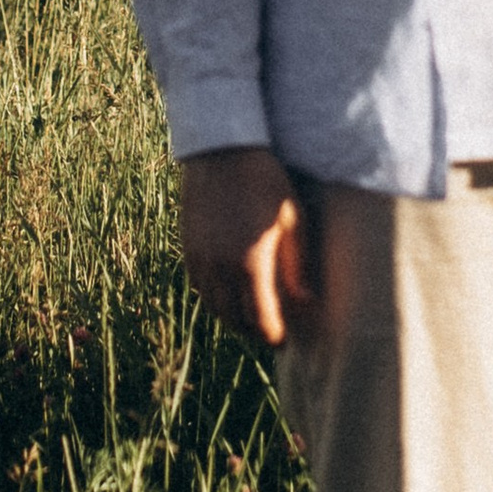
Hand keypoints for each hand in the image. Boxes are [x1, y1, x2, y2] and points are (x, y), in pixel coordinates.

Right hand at [179, 145, 312, 346]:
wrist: (222, 150)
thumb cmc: (266, 181)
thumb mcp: (293, 221)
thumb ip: (298, 267)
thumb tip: (305, 303)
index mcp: (250, 264)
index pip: (260, 321)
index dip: (273, 336)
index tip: (285, 341)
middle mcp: (219, 268)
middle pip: (234, 321)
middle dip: (253, 332)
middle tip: (271, 331)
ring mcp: (199, 259)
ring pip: (213, 307)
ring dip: (232, 318)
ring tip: (251, 316)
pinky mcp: (187, 249)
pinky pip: (200, 288)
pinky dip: (215, 299)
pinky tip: (229, 294)